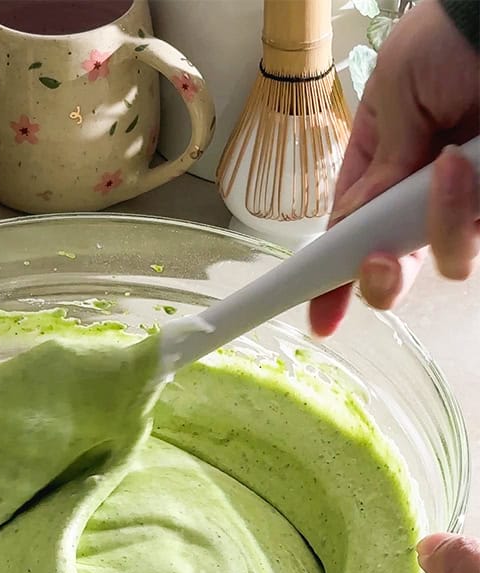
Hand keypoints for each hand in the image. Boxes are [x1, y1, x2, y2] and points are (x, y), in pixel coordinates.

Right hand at [309, 0, 479, 335]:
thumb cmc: (448, 37)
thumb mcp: (393, 96)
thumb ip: (375, 168)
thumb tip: (351, 226)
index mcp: (381, 164)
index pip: (347, 233)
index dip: (328, 280)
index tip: (321, 322)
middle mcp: (423, 190)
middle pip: (396, 265)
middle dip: (383, 278)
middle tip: (382, 264)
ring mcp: (470, 198)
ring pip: (451, 258)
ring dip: (442, 223)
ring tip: (453, 166)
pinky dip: (469, 211)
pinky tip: (471, 164)